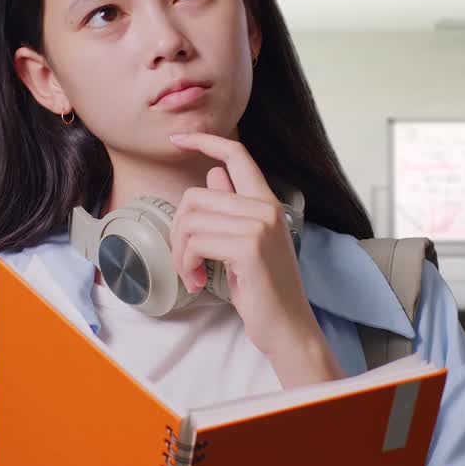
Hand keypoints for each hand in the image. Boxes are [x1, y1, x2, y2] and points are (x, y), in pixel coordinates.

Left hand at [167, 132, 343, 387]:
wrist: (287, 326)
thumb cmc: (263, 287)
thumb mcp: (246, 241)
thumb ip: (232, 207)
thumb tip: (211, 175)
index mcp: (266, 202)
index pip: (236, 155)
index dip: (204, 140)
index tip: (177, 139)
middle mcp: (266, 207)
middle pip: (195, 196)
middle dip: (177, 230)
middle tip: (185, 260)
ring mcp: (259, 225)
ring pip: (190, 221)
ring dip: (180, 253)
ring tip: (192, 274)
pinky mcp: (248, 247)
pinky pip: (195, 242)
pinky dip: (186, 264)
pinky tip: (197, 281)